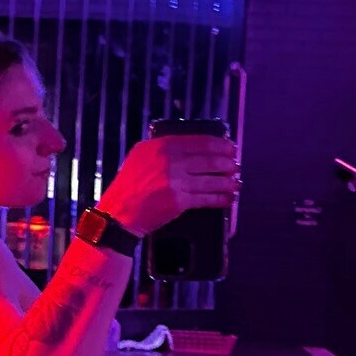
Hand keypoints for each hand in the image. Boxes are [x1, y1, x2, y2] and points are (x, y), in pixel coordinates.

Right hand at [97, 135, 239, 236]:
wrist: (119, 213)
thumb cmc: (130, 185)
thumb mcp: (140, 156)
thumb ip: (162, 148)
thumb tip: (193, 145)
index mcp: (161, 146)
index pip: (199, 141)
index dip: (219, 144)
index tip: (229, 147)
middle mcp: (169, 161)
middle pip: (209, 159)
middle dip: (227, 162)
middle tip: (235, 165)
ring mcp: (175, 182)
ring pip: (211, 179)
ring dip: (228, 181)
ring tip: (236, 182)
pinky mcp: (178, 202)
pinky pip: (206, 198)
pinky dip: (220, 198)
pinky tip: (228, 198)